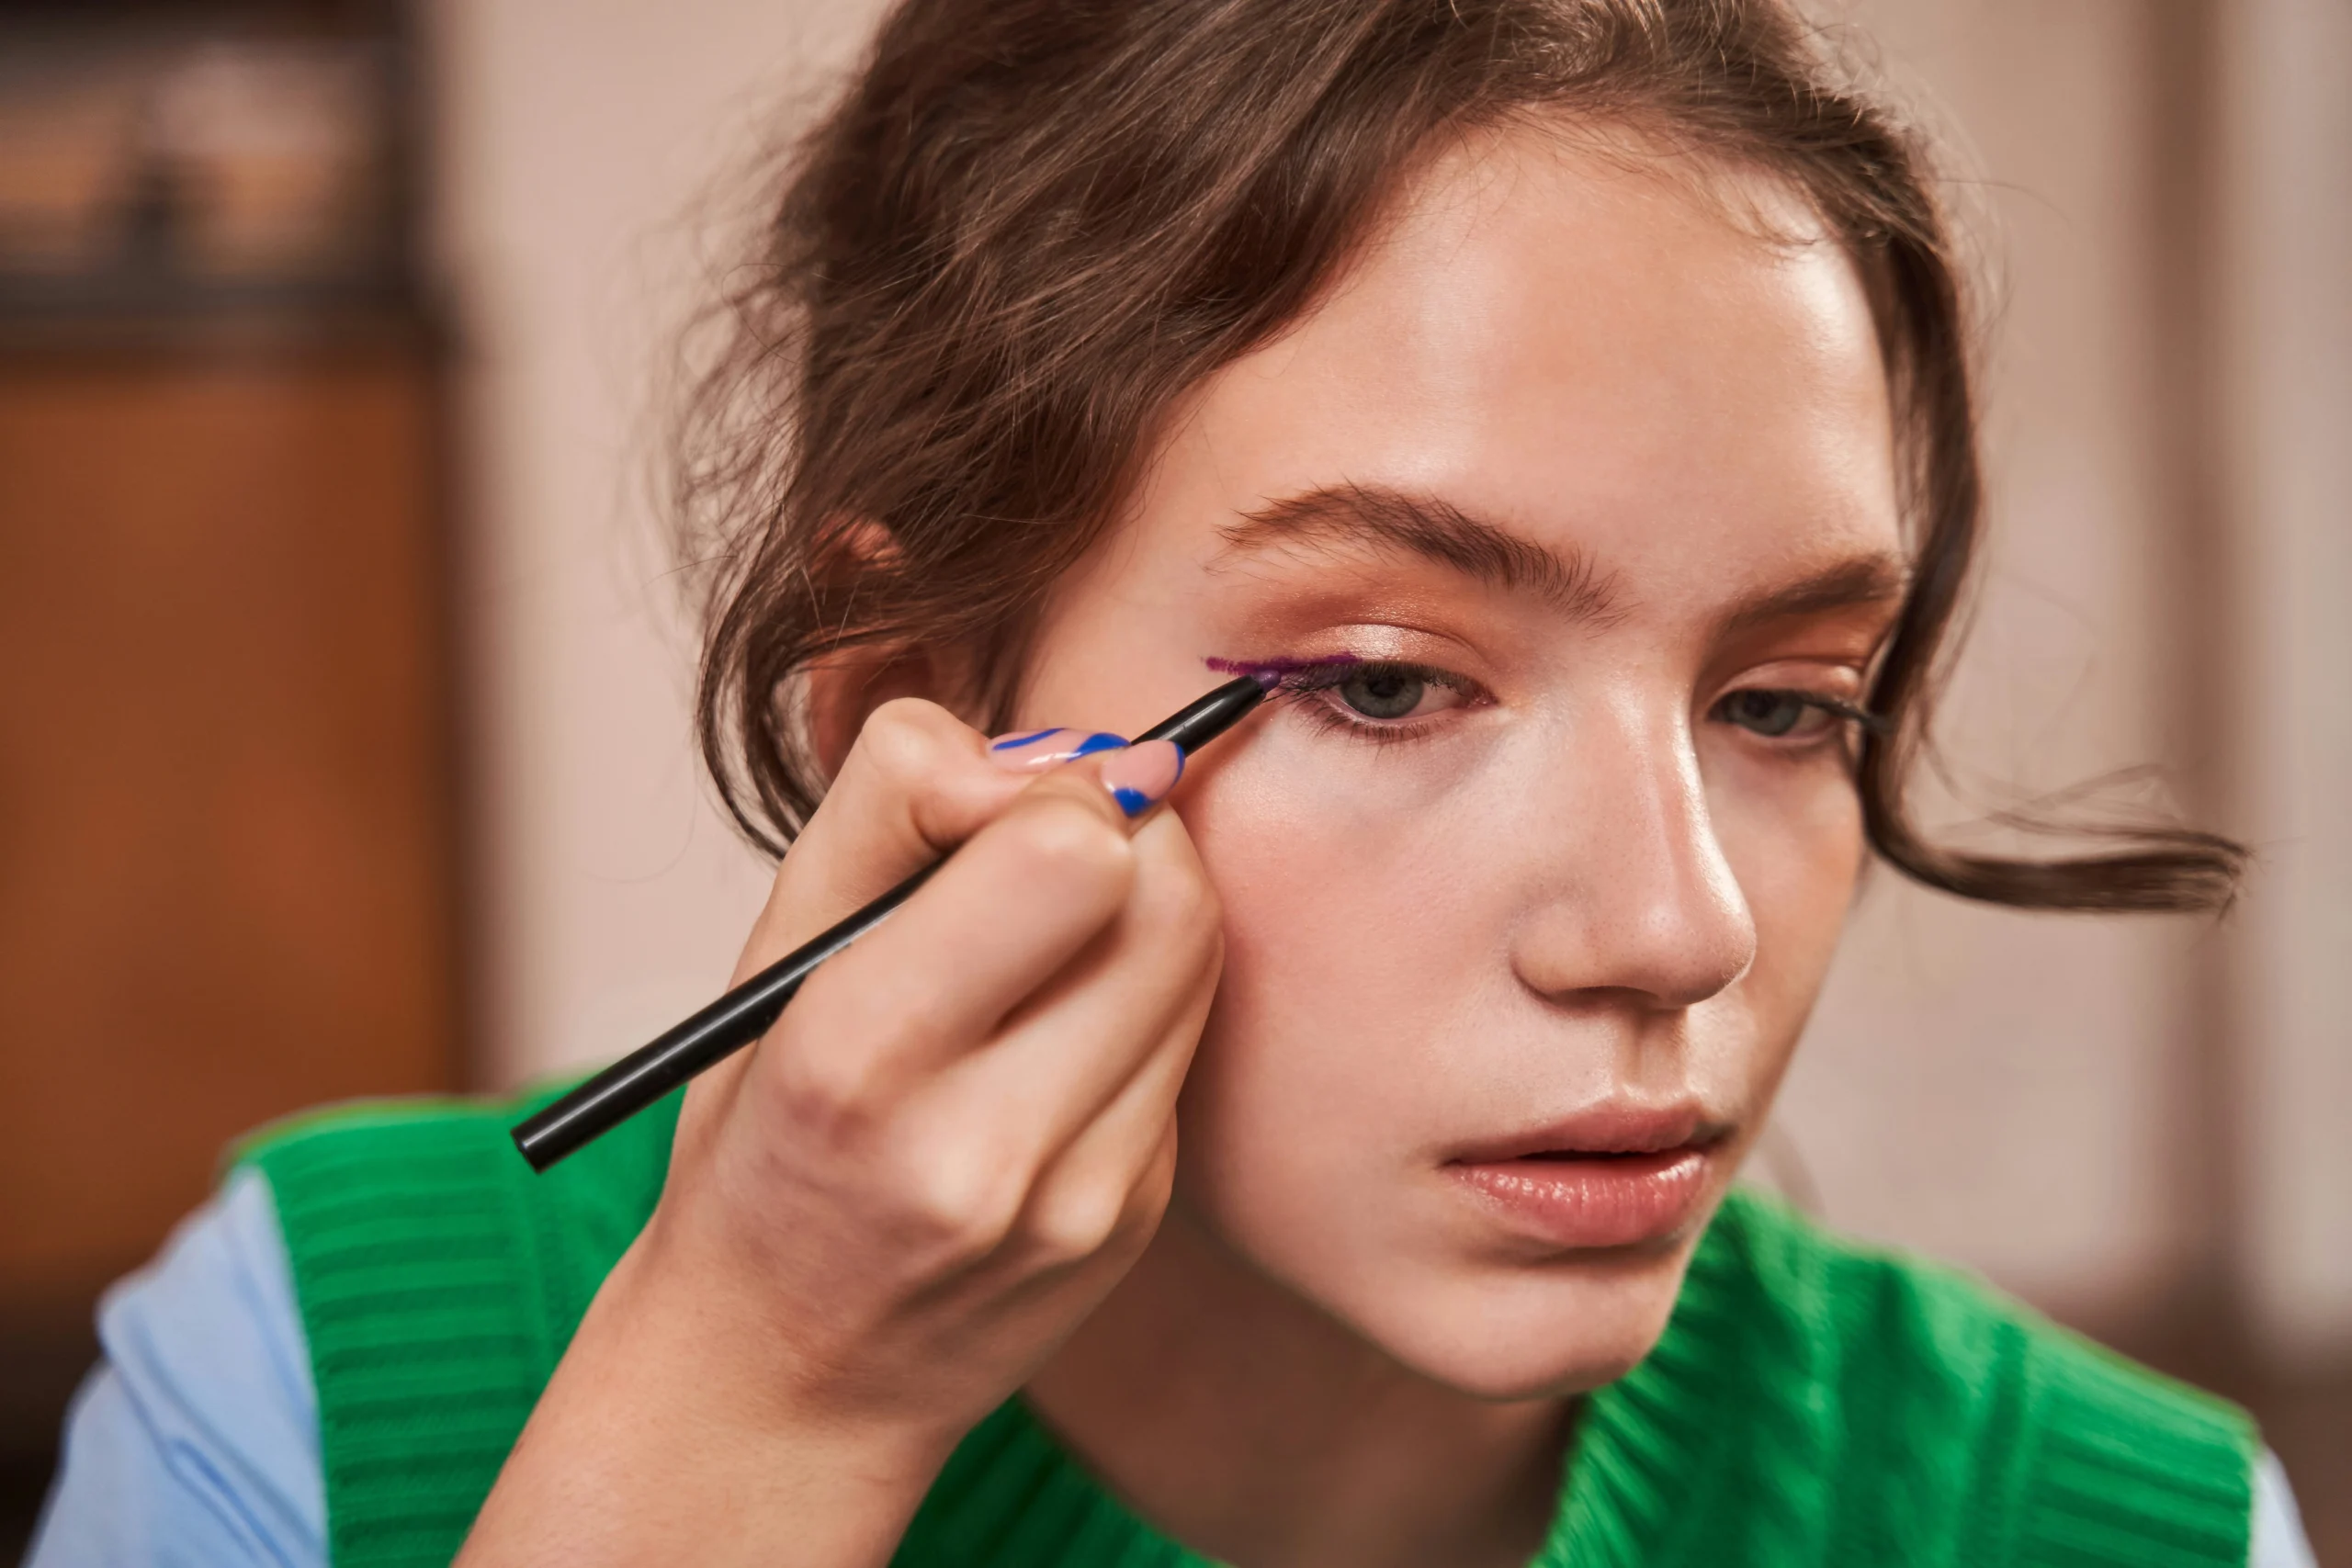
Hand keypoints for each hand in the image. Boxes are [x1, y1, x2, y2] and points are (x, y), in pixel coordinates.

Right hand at [458, 700, 1221, 1566]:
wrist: (786, 1380)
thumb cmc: (764, 1139)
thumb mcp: (770, 958)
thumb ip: (895, 804)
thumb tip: (1071, 754)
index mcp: (858, 1061)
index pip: (1070, 850)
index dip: (1048, 788)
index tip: (986, 810)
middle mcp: (984, 1147)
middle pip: (1167, 891)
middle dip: (1115, 831)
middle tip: (1035, 851)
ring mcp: (1081, 1200)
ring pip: (1196, 955)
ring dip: (1137, 907)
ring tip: (1039, 939)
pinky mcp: (1137, 1219)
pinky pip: (1185, 1041)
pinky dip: (1134, 1002)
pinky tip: (1050, 1036)